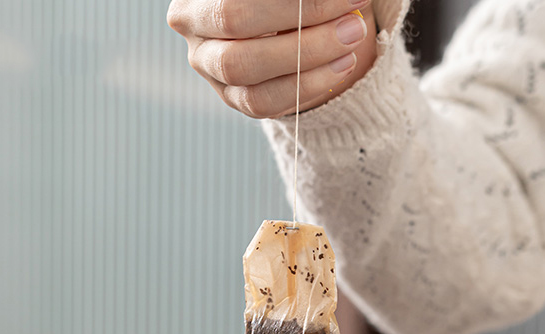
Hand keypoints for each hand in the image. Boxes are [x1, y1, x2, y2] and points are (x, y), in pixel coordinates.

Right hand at [167, 0, 377, 118]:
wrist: (279, 22)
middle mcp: (192, 24)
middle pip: (235, 22)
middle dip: (301, 20)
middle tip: (352, 22)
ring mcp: (209, 66)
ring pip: (248, 73)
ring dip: (307, 57)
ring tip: (352, 40)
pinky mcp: (232, 97)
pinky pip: (264, 103)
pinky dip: (308, 86)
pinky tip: (342, 66)